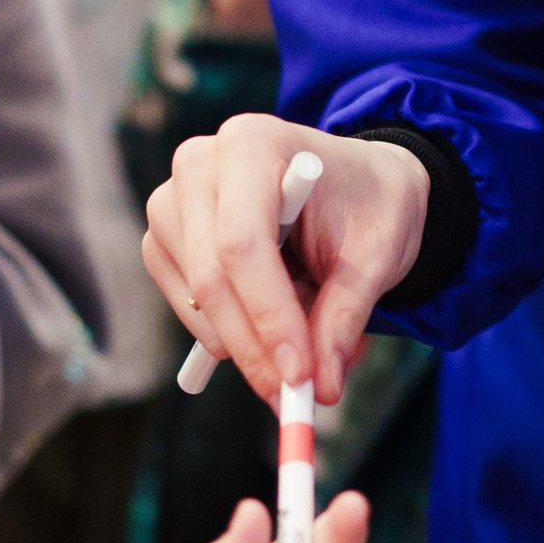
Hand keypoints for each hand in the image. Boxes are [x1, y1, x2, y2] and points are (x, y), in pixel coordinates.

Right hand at [143, 116, 429, 405]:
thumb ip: (345, 318)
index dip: (268, 316)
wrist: (360, 185)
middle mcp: (200, 165)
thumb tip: (320, 389)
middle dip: (255, 347)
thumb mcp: (378, 256)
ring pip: (195, 300)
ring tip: (312, 340)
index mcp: (254, 144)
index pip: (242, 242)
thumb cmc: (371, 206)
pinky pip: (186, 308)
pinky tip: (274, 322)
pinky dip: (230, 333)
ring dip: (249, 342)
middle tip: (296, 398)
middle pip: (210, 276)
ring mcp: (173, 201)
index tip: (300, 376)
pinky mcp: (166, 239)